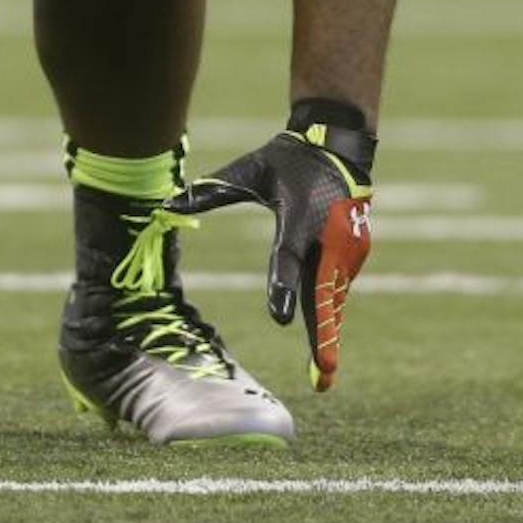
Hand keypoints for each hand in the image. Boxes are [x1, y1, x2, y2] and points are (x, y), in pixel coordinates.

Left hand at [167, 121, 372, 390]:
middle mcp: (327, 238)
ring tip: (324, 373)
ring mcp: (347, 249)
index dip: (282, 287)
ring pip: (330, 297)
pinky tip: (327, 347)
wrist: (339, 146)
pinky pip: (336, 289)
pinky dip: (330, 314)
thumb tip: (168, 204)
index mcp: (299, 217)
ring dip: (327, 332)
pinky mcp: (354, 255)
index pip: (287, 258)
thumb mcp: (250, 170)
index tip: (279, 318)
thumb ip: (212, 191)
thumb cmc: (288, 160)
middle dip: (323, 337)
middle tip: (324, 376)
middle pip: (320, 294)